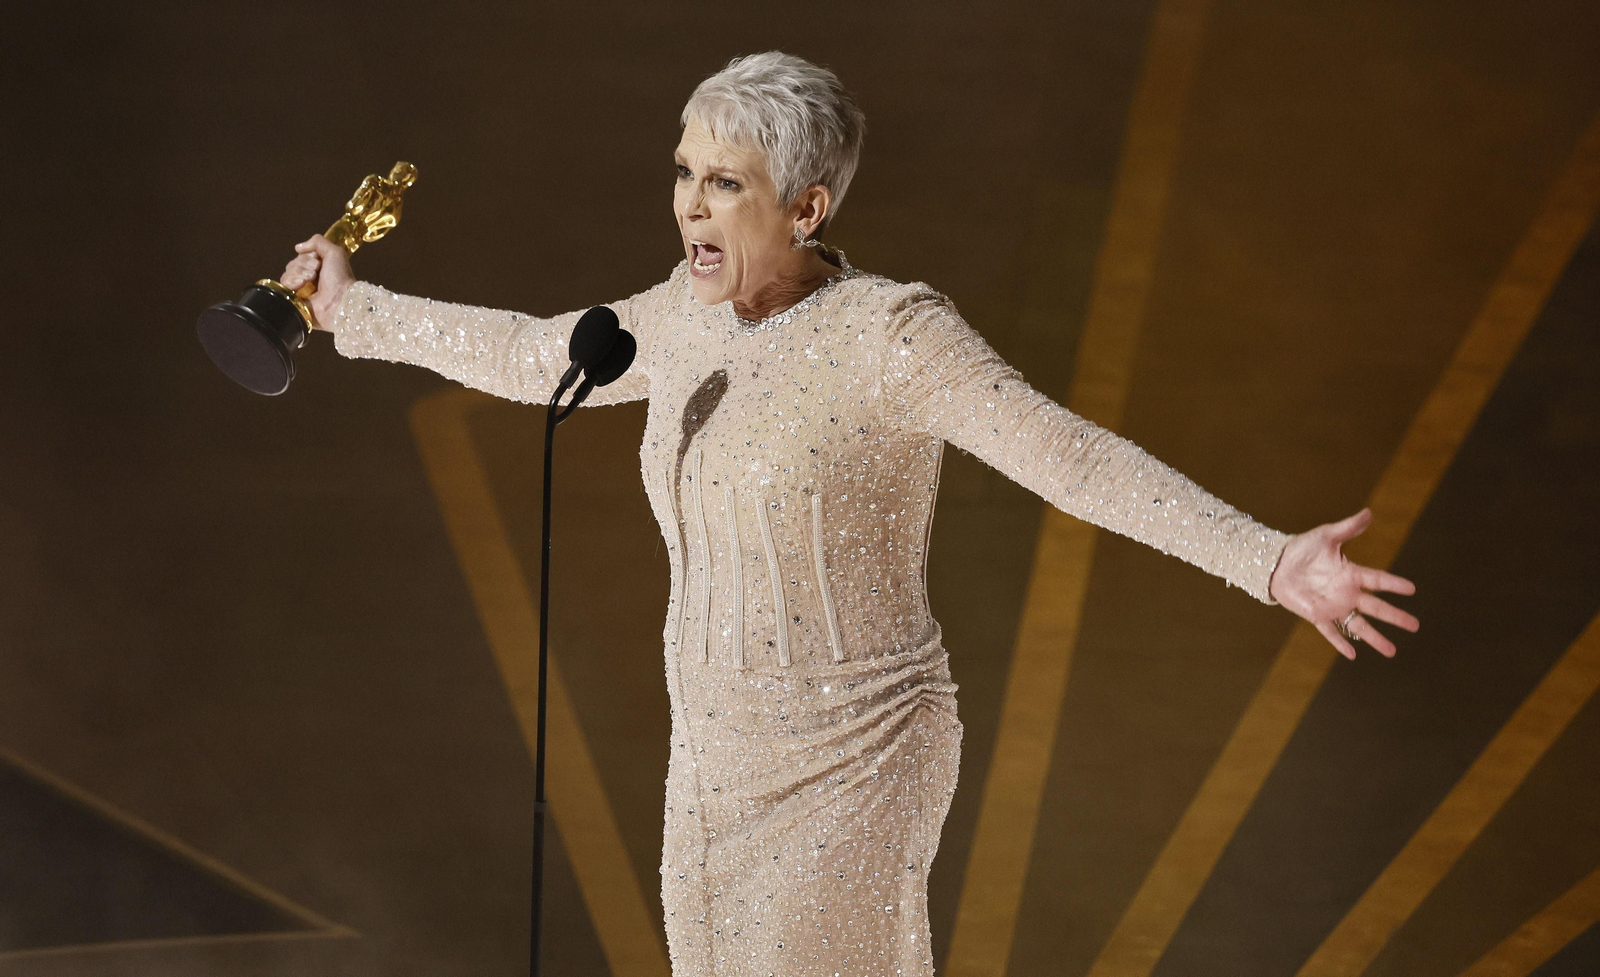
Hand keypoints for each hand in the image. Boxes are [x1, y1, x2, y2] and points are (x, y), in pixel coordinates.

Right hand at [280, 234, 354, 330]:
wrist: (339, 301)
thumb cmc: (340, 278)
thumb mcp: (335, 252)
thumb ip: (318, 242)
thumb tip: (297, 247)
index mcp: (318, 267)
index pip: (301, 256)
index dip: (307, 256)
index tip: (318, 261)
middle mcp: (308, 277)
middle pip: (293, 263)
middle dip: (303, 264)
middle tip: (316, 272)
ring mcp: (301, 289)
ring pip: (287, 273)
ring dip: (298, 273)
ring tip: (310, 279)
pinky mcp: (294, 299)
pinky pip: (283, 285)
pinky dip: (291, 282)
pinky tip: (300, 285)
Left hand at [1267, 507, 1418, 659]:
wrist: (1277, 563)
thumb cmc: (1303, 548)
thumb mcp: (1326, 536)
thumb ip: (1348, 527)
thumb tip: (1369, 512)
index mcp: (1351, 573)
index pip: (1378, 579)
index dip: (1394, 584)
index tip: (1412, 589)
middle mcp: (1347, 593)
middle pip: (1376, 607)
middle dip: (1395, 617)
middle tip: (1415, 626)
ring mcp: (1333, 606)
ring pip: (1359, 625)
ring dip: (1375, 638)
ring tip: (1392, 652)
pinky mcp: (1316, 615)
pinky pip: (1330, 631)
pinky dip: (1340, 642)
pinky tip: (1352, 654)